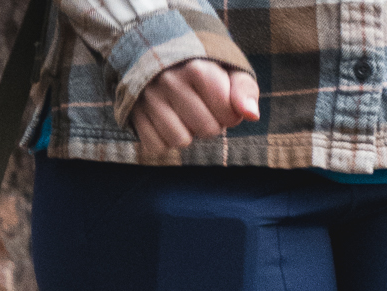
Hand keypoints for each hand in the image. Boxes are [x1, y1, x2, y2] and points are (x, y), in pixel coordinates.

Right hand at [131, 58, 259, 155]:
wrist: (156, 48)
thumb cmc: (201, 65)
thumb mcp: (228, 69)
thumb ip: (245, 90)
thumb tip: (252, 115)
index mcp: (198, 68)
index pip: (229, 115)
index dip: (230, 114)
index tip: (221, 101)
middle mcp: (170, 81)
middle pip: (207, 130)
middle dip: (211, 123)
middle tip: (202, 106)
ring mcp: (149, 98)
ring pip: (181, 141)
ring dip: (188, 133)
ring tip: (185, 113)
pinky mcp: (134, 112)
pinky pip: (157, 146)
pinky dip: (165, 139)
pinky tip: (167, 120)